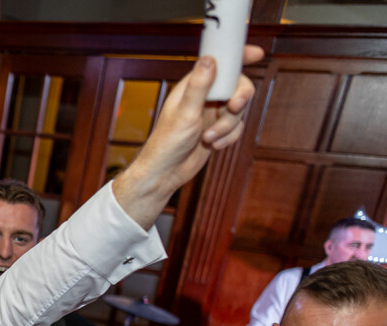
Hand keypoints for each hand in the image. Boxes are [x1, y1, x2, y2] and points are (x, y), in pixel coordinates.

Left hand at [114, 45, 262, 229]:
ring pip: (239, 110)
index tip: (256, 53)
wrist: (167, 173)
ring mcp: (212, 113)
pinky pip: (237, 127)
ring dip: (228, 126)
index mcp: (193, 86)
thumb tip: (208, 59)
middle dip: (239, 99)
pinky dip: (229, 137)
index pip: (219, 63)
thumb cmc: (167, 143)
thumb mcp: (185, 113)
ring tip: (208, 138)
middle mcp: (205, 97)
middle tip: (233, 107)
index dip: (238, 56)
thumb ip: (199, 87)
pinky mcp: (219, 129)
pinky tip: (213, 145)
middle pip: (237, 86)